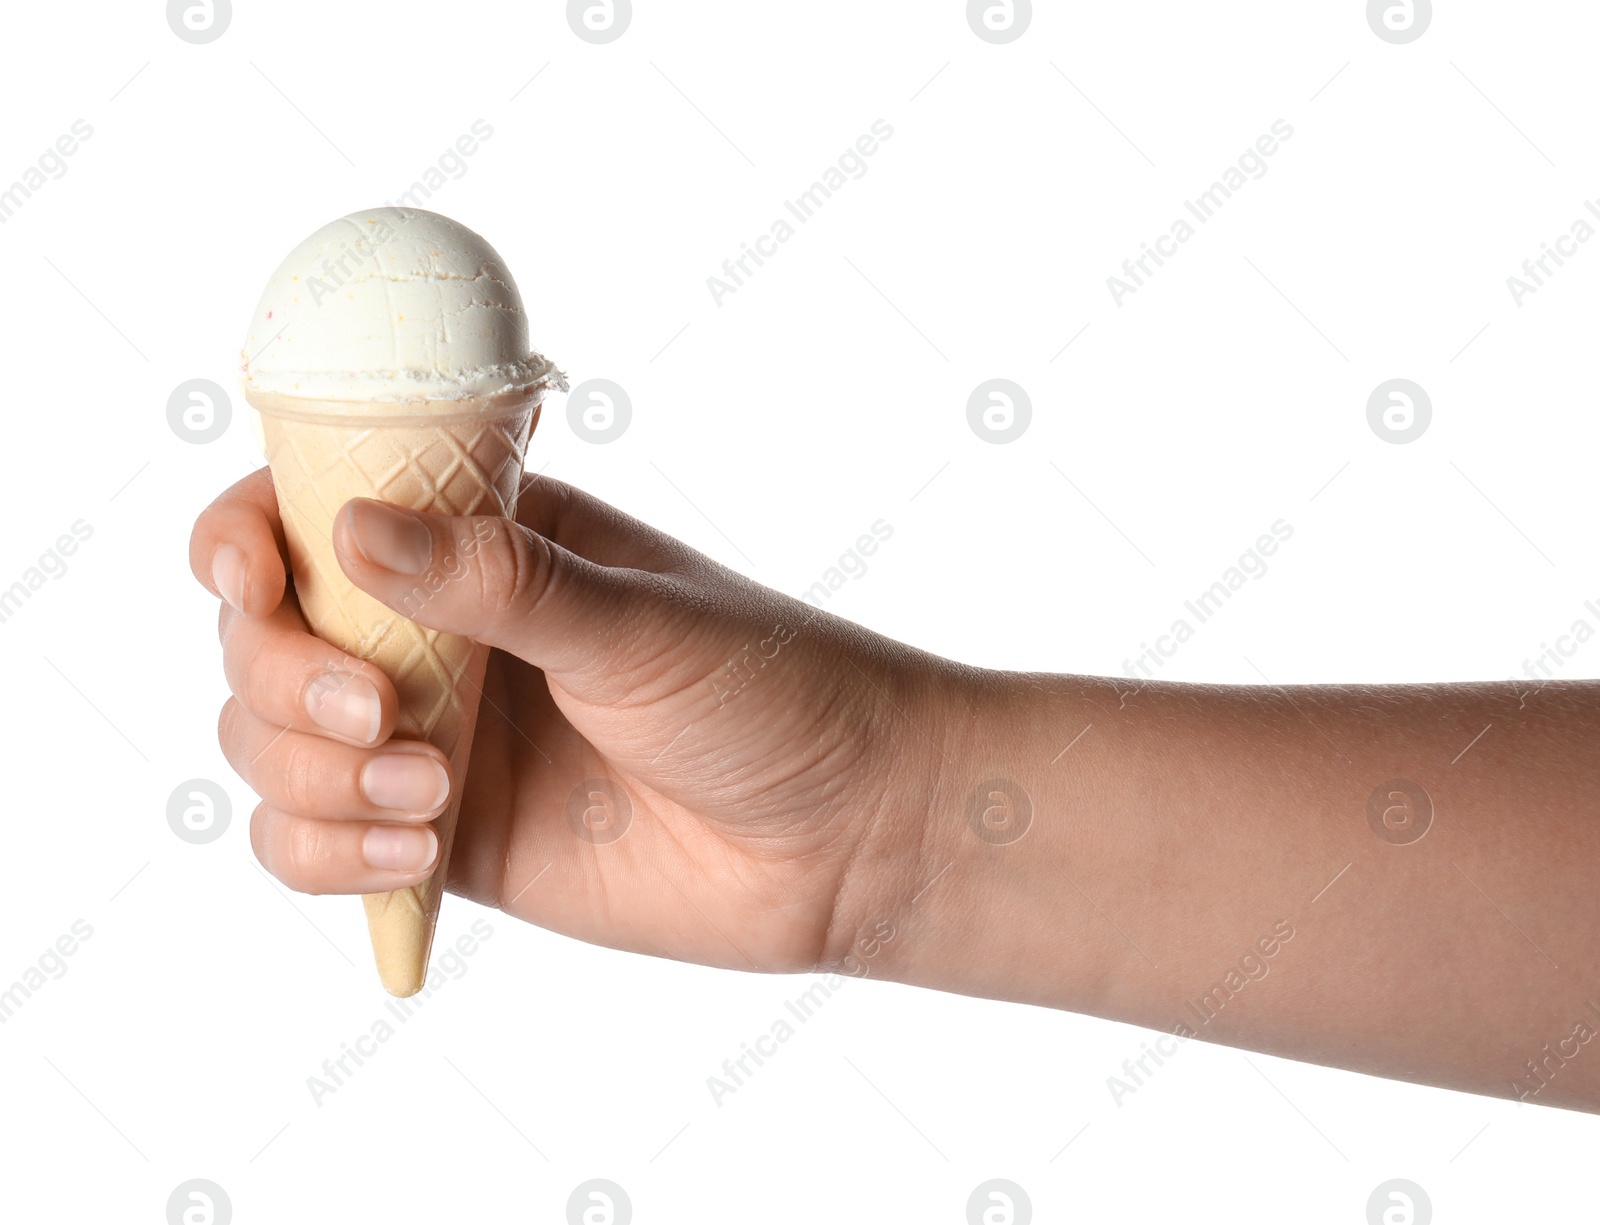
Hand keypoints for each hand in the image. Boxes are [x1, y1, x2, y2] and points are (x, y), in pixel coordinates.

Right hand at [190, 469, 945, 974]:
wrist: (846, 834)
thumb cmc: (770, 693)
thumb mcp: (639, 619)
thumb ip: (497, 581)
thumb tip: (352, 530)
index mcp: (484, 543)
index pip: (310, 512)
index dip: (247, 538)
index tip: (253, 581)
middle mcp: (440, 634)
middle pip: (265, 638)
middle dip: (285, 677)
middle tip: (385, 712)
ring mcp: (434, 740)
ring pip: (268, 744)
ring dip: (309, 771)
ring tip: (432, 796)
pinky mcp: (443, 841)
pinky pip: (312, 842)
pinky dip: (323, 853)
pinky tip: (414, 855)